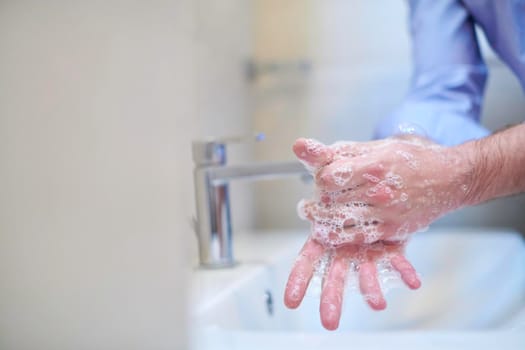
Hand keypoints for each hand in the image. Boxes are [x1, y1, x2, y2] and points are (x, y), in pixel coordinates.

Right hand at [284, 136, 464, 329]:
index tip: (292, 299)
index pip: (309, 255)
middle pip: (335, 272)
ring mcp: (368, 245)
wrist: (395, 172)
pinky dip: (403, 270)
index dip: (300, 276)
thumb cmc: (358, 172)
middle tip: (328, 322)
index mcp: (327, 229)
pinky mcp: (391, 242)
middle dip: (331, 296)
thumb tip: (298, 143)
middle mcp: (346, 242)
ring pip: (365, 272)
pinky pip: (396, 259)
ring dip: (370, 288)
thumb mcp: (338, 162)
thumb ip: (319, 157)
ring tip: (375, 303)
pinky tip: (412, 280)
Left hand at [293, 136, 468, 245]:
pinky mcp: (392, 230)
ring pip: (341, 221)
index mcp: (376, 165)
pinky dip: (337, 236)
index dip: (320, 178)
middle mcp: (381, 191)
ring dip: (320, 220)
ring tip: (312, 214)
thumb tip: (300, 146)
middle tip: (307, 204)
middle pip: (333, 200)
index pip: (332, 176)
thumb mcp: (378, 147)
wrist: (451, 180)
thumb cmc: (412, 159)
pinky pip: (356, 237)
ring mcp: (386, 213)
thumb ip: (339, 151)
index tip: (319, 178)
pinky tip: (327, 231)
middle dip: (316, 201)